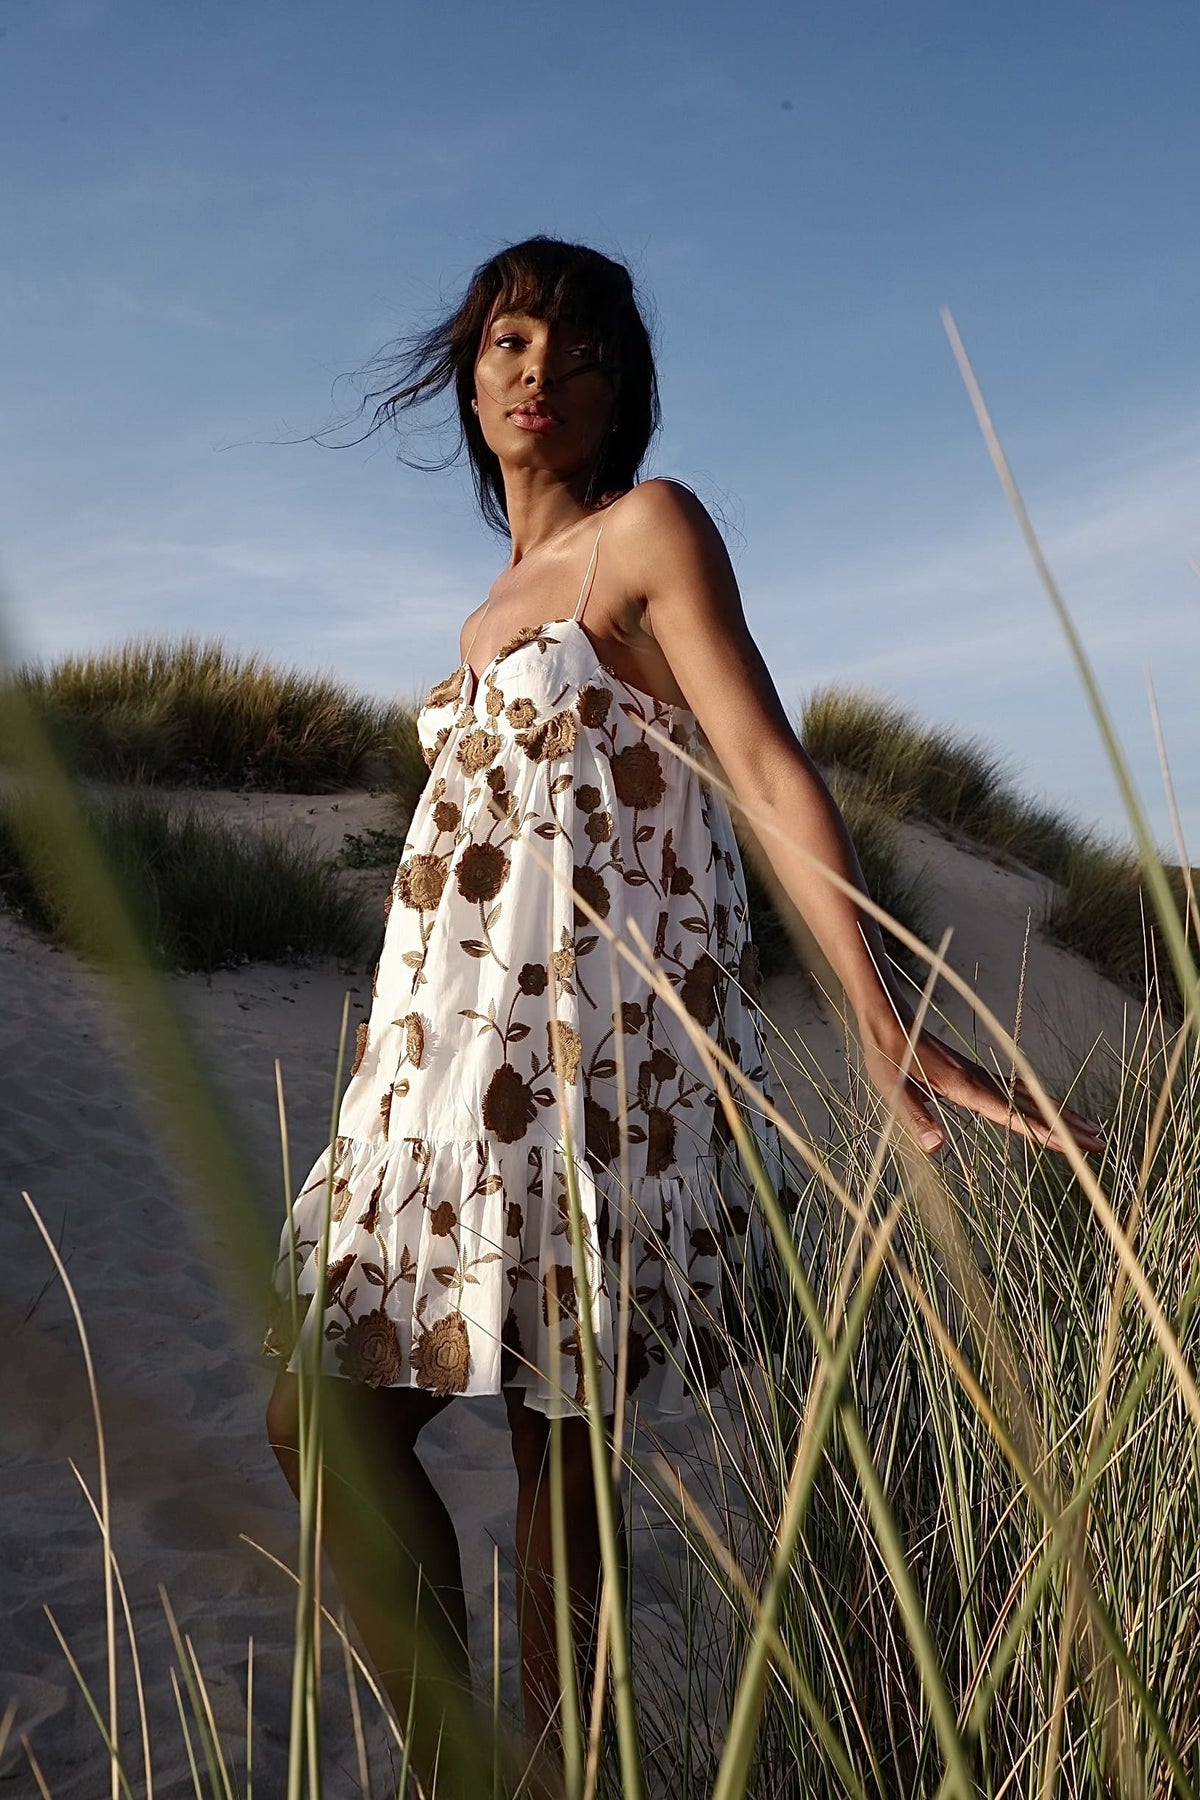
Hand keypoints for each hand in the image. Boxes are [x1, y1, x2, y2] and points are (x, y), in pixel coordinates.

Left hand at [858, 1006, 1105, 1158]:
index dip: (1041, 1132)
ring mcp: (980, 1075)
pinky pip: (1016, 1090)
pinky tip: (1046, 1108)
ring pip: (1030, 1097)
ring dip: (1060, 1113)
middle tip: (1101, 1144)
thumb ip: (915, 1117)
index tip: (1071, 1146)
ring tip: (1091, 1129)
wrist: (887, 1016)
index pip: (1011, 1115)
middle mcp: (980, 1080)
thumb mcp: (892, 1090)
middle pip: (1033, 1106)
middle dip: (1067, 1127)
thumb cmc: (887, 1055)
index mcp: (964, 1087)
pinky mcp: (974, 1072)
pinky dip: (1039, 1102)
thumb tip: (935, 1148)